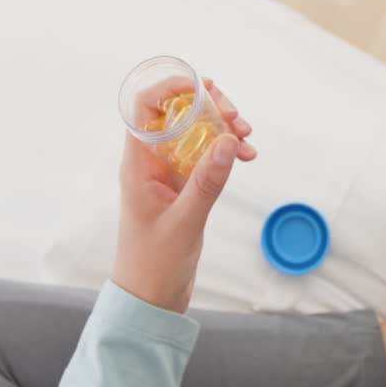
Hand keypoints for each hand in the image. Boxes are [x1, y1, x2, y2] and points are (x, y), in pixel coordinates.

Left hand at [114, 79, 256, 312]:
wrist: (150, 299)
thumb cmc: (154, 264)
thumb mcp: (186, 222)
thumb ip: (207, 182)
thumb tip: (228, 140)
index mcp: (138, 164)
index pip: (146, 107)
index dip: (171, 87)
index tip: (205, 87)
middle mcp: (151, 162)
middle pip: (177, 113)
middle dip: (209, 107)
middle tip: (237, 119)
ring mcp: (168, 173)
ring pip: (195, 132)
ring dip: (222, 128)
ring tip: (248, 139)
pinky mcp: (184, 187)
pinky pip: (206, 155)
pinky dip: (226, 151)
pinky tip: (245, 156)